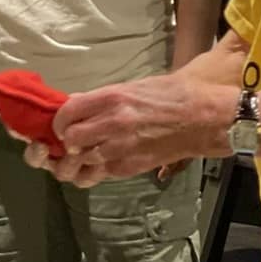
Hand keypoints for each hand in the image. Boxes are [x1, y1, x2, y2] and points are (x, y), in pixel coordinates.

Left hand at [28, 75, 231, 187]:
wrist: (202, 116)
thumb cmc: (170, 96)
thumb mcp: (133, 87)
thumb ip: (102, 99)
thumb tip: (75, 105)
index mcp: (112, 97)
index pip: (67, 112)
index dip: (58, 122)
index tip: (60, 126)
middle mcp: (112, 122)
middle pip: (70, 140)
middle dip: (65, 143)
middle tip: (68, 144)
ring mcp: (121, 147)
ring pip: (80, 163)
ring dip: (76, 162)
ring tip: (79, 159)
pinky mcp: (130, 167)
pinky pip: (100, 174)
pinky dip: (94, 171)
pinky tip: (98, 165)